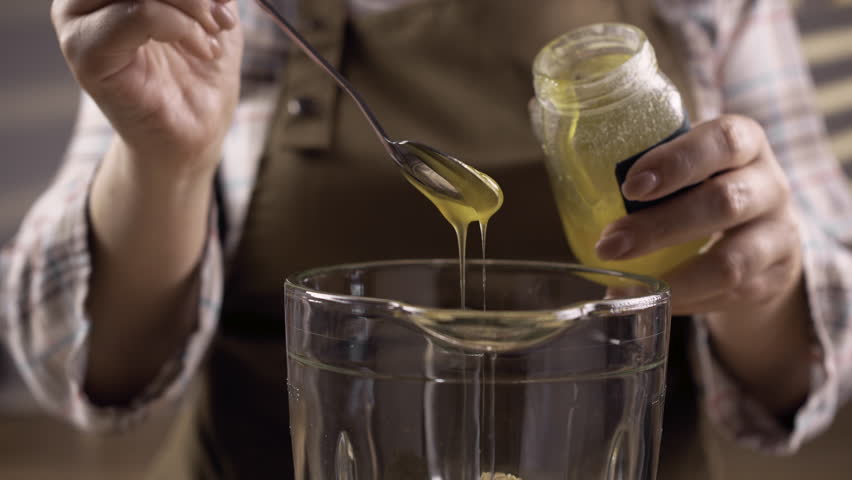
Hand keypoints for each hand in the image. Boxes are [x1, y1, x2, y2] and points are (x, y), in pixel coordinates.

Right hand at [51, 0, 242, 174]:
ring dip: (192, 5)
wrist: (194, 134)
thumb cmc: (197, 75)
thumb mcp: (210, 12)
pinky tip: (203, 50)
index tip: (220, 0)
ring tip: (213, 35)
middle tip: (220, 16)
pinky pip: (138, 13)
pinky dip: (182, 26)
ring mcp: (77, 22)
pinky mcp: (86, 53)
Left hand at [597, 115, 810, 412]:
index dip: (678, 161)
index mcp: (741, 142)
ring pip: (732, 260)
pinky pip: (729, 295)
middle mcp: (768, 184)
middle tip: (609, 244)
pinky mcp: (772, 278)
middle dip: (660, 227)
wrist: (762, 239)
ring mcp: (776, 234)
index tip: (630, 186)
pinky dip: (685, 299)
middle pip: (725, 202)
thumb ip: (631, 150)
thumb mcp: (681, 163)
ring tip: (622, 284)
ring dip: (673, 276)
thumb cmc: (698, 189)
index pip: (723, 140)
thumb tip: (539, 116)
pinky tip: (653, 299)